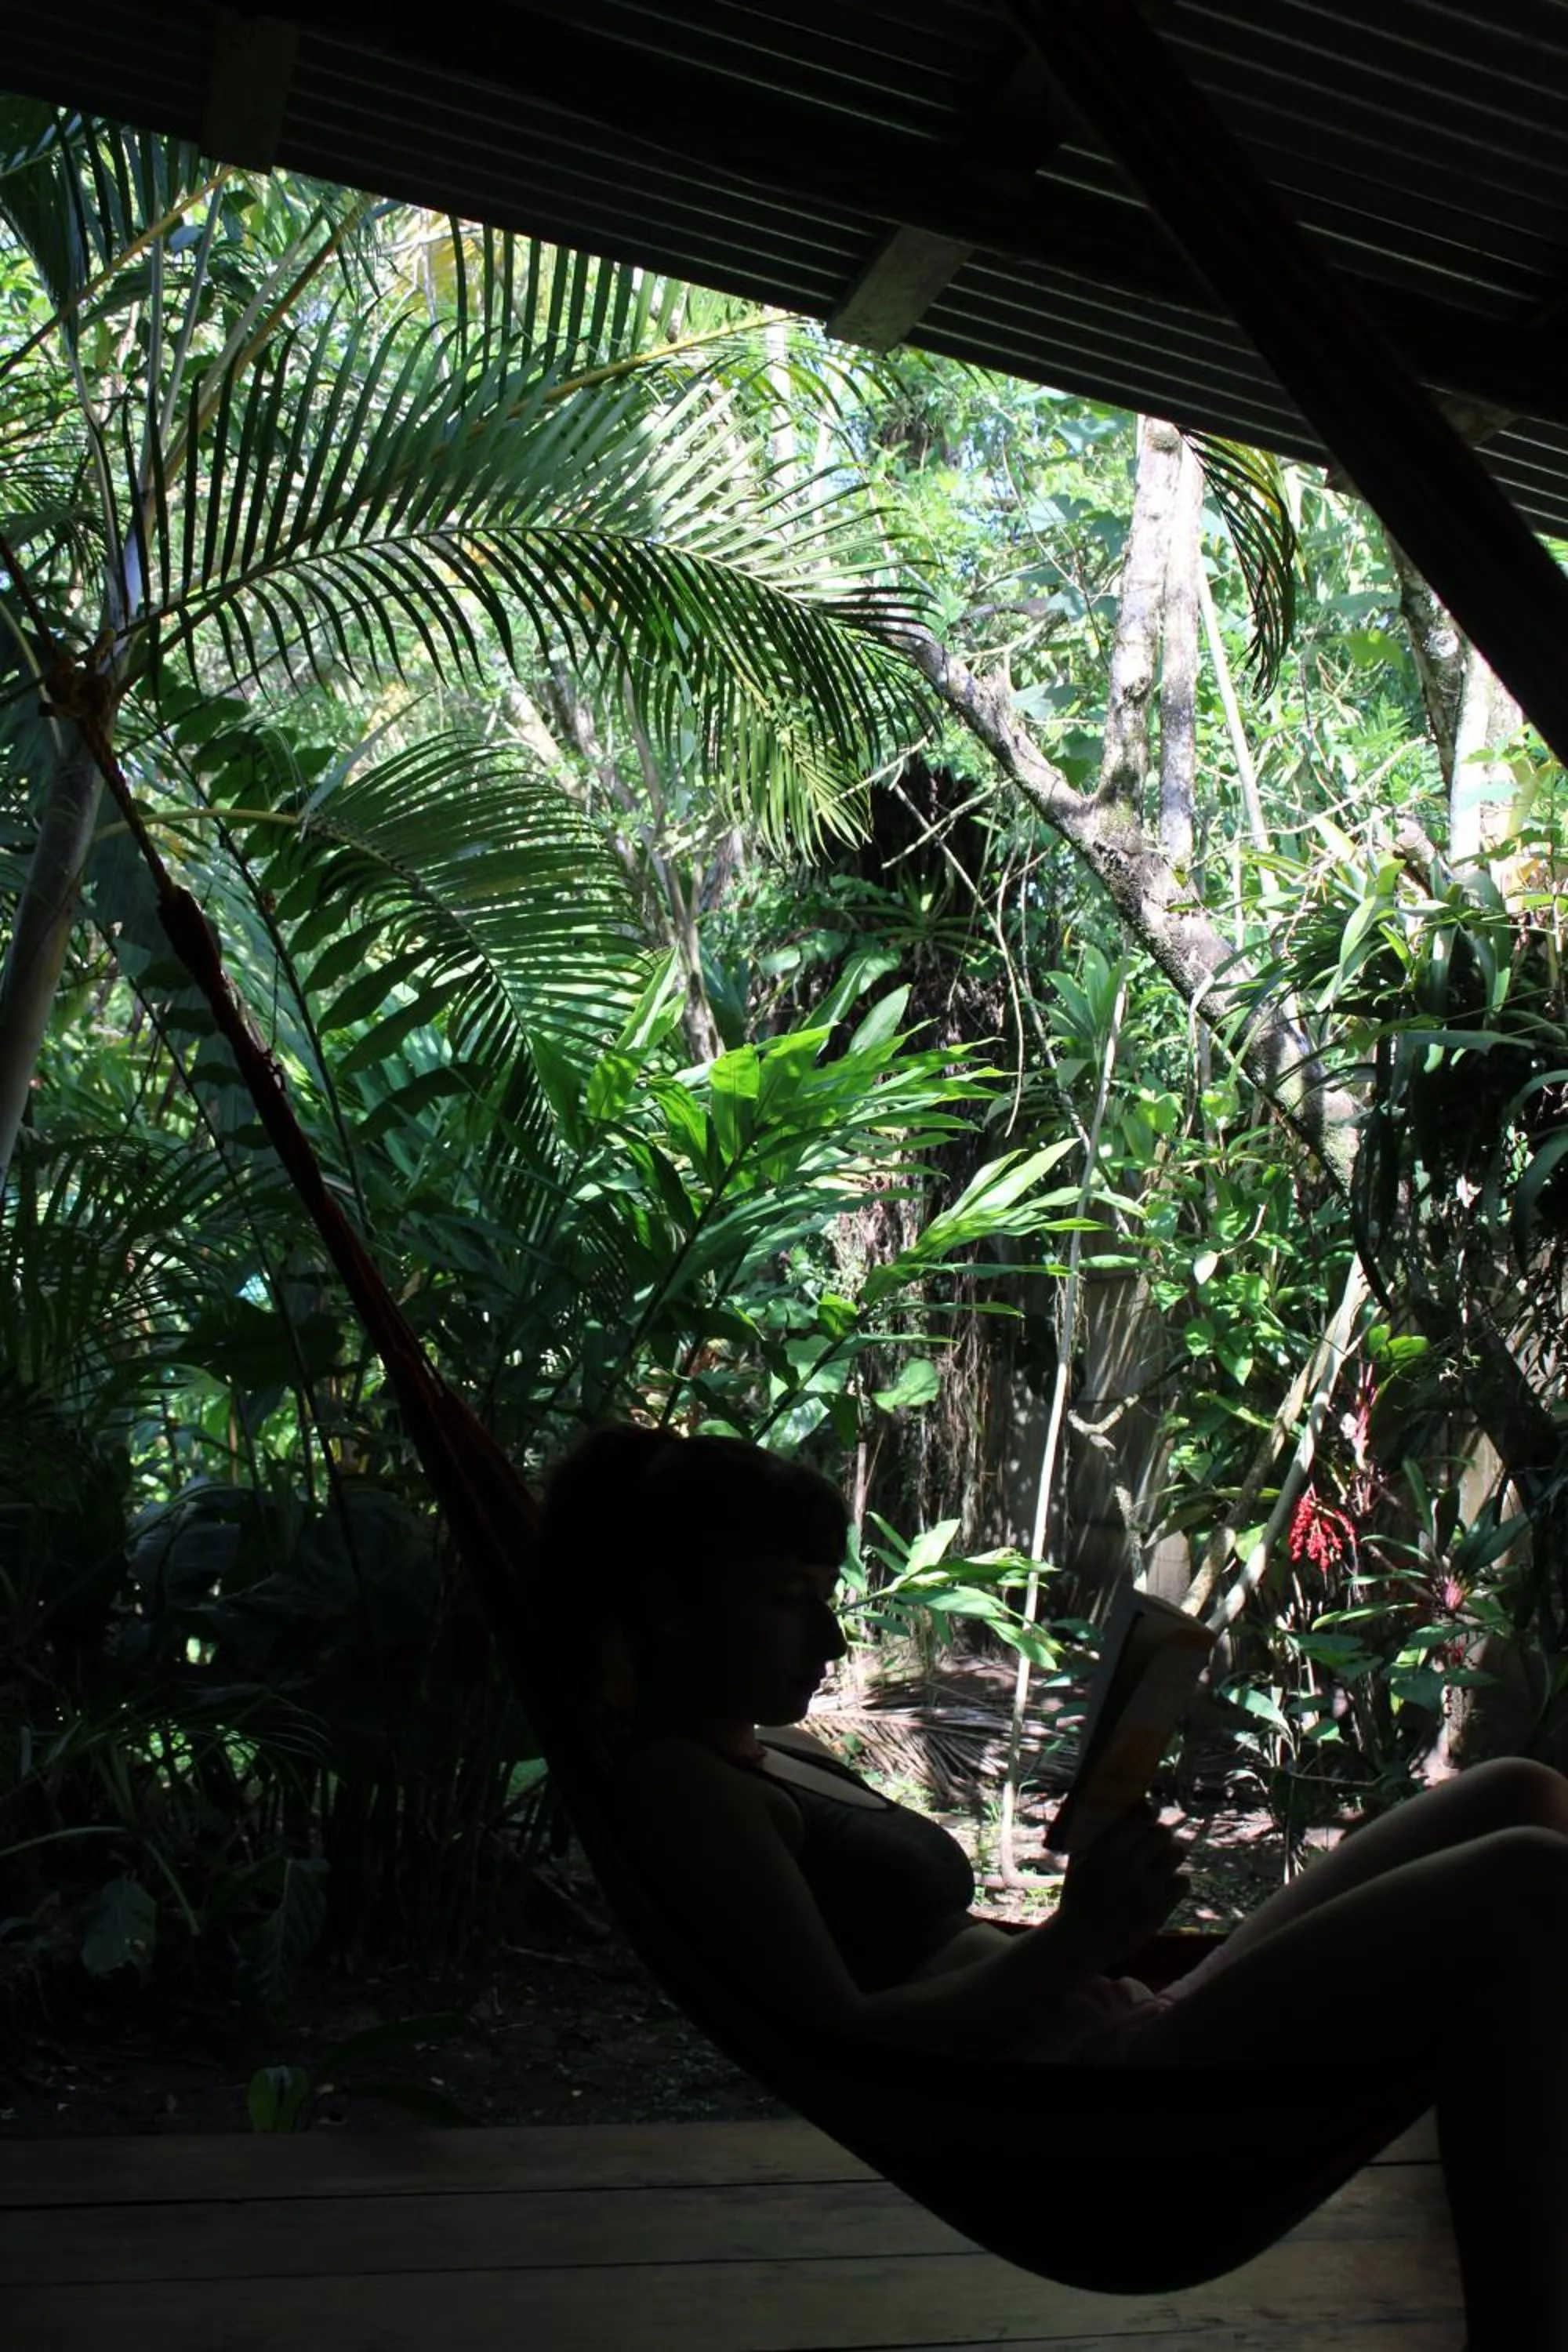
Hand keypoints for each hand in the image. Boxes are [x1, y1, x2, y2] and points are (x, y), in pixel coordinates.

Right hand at [1053, 1802, 1188, 1973]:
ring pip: (1176, 1854)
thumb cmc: (1078, 1896)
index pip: (1142, 1816)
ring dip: (1169, 1855)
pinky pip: (1183, 1882)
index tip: (1148, 1813)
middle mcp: (1129, 1866)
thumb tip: (1118, 1810)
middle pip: (1162, 1833)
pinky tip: (1164, 1885)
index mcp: (1107, 1850)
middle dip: (1159, 1834)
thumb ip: (1098, 1837)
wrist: (1080, 1941)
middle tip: (1155, 1841)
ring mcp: (1146, 1889)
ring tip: (1161, 1863)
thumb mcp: (1080, 1862)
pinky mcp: (1159, 1910)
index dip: (1148, 1811)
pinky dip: (1175, 1881)